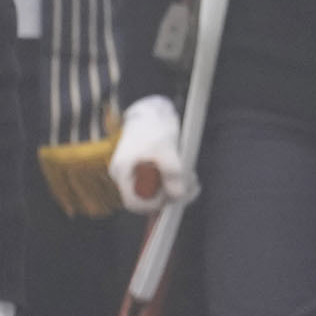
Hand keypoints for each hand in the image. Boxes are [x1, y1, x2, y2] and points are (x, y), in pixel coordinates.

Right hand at [111, 94, 186, 209]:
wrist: (149, 111)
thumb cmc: (154, 127)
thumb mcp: (166, 149)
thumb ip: (172, 174)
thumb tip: (178, 197)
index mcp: (123, 172)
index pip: (134, 203)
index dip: (154, 204)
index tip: (173, 195)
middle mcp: (125, 177)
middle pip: (147, 199)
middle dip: (171, 195)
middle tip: (191, 185)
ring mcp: (134, 175)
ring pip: (156, 193)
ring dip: (177, 189)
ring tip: (192, 177)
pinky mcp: (144, 172)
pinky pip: (159, 184)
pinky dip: (174, 182)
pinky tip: (187, 175)